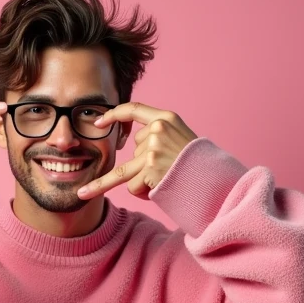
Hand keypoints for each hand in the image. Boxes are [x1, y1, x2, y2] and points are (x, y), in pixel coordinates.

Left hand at [76, 103, 197, 200]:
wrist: (214, 178)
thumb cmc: (198, 164)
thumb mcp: (180, 139)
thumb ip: (159, 136)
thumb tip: (132, 144)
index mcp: (166, 118)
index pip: (134, 109)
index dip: (113, 115)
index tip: (97, 123)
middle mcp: (158, 129)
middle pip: (134, 151)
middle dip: (143, 168)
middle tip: (164, 175)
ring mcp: (153, 147)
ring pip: (128, 171)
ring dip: (123, 184)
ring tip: (89, 193)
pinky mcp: (150, 166)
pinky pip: (133, 185)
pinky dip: (143, 192)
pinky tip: (161, 188)